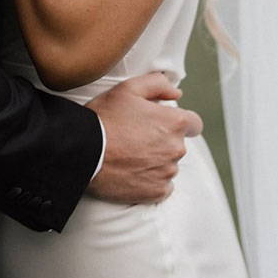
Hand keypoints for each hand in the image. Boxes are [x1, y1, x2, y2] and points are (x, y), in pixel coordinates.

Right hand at [84, 72, 203, 203]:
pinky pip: (162, 187)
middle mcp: (176, 149)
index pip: (194, 124)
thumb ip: (158, 84)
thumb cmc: (104, 118)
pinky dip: (151, 181)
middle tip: (136, 138)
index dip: (177, 122)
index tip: (160, 125)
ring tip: (130, 156)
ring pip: (169, 166)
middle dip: (162, 141)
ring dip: (156, 161)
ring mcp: (167, 172)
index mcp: (175, 123)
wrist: (84, 152)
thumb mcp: (128, 89)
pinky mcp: (156, 192)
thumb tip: (177, 93)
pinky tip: (133, 173)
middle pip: (178, 145)